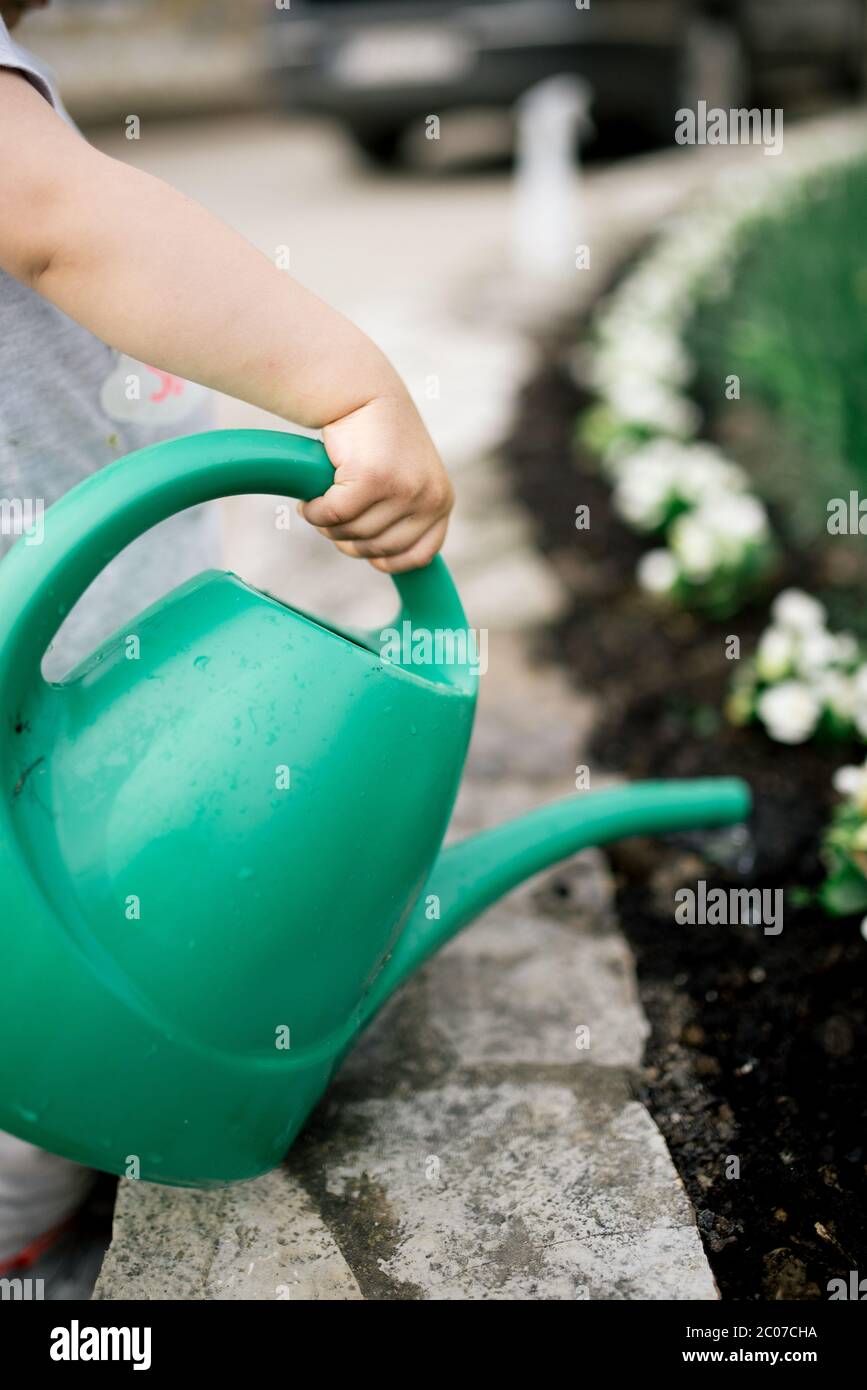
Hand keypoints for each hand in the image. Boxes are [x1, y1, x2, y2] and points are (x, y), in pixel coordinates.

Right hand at [298, 393, 453, 572]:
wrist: (360, 391)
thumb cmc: (376, 440)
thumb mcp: (405, 480)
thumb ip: (403, 517)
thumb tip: (383, 562)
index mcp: (441, 502)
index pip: (419, 556)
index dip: (387, 561)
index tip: (365, 553)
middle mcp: (429, 498)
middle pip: (378, 549)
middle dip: (348, 539)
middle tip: (332, 517)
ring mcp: (404, 489)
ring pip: (353, 534)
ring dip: (328, 525)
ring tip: (321, 502)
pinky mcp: (373, 479)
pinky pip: (333, 516)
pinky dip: (314, 512)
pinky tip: (309, 501)